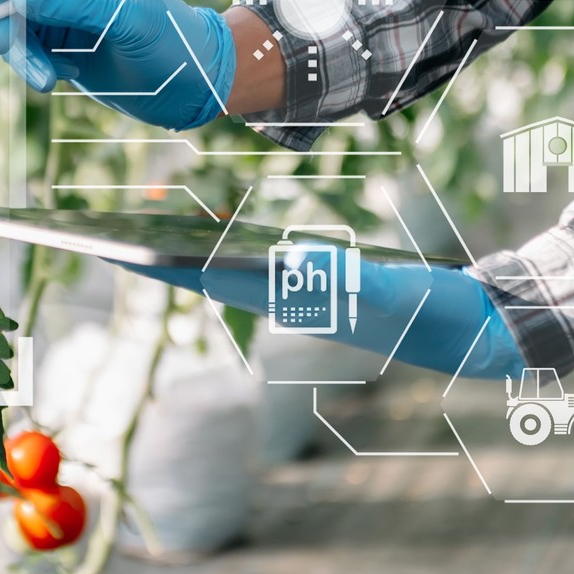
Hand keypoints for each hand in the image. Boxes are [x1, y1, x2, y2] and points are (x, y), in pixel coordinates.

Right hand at [0, 0, 233, 131]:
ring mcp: (60, 13)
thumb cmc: (168, 38)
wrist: (189, 82)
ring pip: (13, 27)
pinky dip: (34, 67)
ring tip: (48, 80)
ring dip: (22, 55)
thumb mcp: (124, 16)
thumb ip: (71, 3)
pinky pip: (25, 52)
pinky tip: (64, 76)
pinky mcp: (58, 45)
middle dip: (4, 22)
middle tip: (3, 48)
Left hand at [121, 255, 522, 379]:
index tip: (112, 248)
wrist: (470, 332)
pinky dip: (225, 256)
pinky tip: (213, 249)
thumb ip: (343, 280)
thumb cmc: (431, 310)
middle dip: (156, 259)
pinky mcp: (321, 291)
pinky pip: (258, 273)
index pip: (212, 275)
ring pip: (228, 276)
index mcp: (296, 299)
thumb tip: (289, 263)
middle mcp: (290, 301)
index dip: (161, 262)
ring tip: (142, 242)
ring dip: (185, 260)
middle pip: (207, 276)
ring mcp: (304, 298)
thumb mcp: (390, 290)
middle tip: (103, 240)